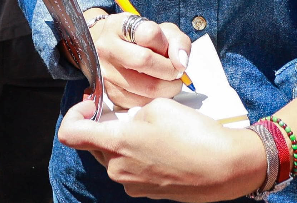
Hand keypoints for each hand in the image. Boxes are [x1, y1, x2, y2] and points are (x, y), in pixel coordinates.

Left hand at [57, 96, 264, 201]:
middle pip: (96, 145)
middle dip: (106, 126)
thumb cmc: (193, 134)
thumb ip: (131, 111)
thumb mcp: (158, 106)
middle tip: (128, 110)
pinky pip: (135, 169)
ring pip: (117, 157)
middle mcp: (118, 169)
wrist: (225, 167)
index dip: (75, 115)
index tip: (91, 104)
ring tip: (153, 128)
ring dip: (126, 141)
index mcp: (115, 144)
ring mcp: (133, 185)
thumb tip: (126, 120)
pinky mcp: (150, 192)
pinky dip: (142, 155)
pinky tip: (166, 145)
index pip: (71, 134)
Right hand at [87, 11, 191, 108]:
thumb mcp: (163, 31)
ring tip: (170, 82)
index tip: (170, 51)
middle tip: (177, 72)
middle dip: (170, 69)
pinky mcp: (110, 95)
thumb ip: (178, 42)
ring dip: (168, 88)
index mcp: (118, 25)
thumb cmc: (143, 41)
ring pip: (146, 87)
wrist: (117, 51)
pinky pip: (142, 103)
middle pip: (144, 60)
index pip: (149, 34)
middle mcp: (107, 48)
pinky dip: (156, 99)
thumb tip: (181, 63)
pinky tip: (157, 91)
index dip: (166, 44)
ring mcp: (106, 72)